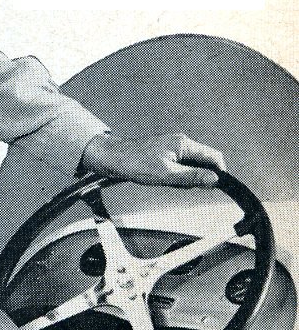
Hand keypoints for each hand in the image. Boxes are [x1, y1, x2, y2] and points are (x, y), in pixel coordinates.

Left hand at [79, 132, 225, 186]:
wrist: (111, 158)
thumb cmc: (133, 163)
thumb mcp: (166, 174)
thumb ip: (191, 177)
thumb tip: (214, 179)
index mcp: (183, 144)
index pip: (213, 156)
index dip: (219, 172)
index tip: (216, 186)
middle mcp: (180, 142)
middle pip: (203, 161)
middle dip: (199, 177)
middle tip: (184, 186)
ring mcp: (172, 147)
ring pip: (191, 165)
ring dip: (186, 177)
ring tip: (168, 182)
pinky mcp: (164, 153)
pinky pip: (179, 166)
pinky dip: (176, 175)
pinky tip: (163, 179)